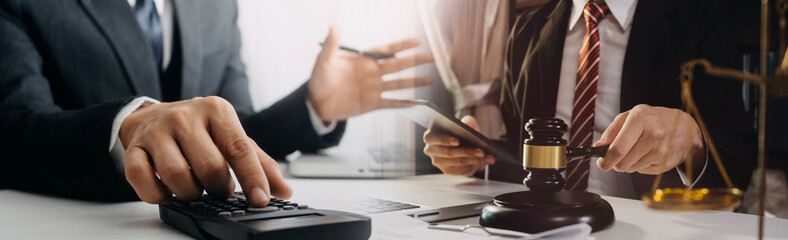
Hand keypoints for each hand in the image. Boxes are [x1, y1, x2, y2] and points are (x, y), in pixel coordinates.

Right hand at [119, 96, 291, 206]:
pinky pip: (142, 179)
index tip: (261, 199)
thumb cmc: (198, 130)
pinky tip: (168, 192)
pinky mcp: (133, 148)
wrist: (151, 116)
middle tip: (219, 188)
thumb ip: (259, 162)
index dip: (252, 177)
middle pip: (209, 167)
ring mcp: (156, 131)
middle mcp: (185, 116)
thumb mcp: (231, 137)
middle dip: (219, 188)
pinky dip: (158, 194)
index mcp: (216, 110)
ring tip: (196, 188)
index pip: (239, 148)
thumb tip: (284, 190)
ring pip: (177, 176)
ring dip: (191, 193)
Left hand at [308, 26, 433, 120]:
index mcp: (364, 60)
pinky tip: (416, 102)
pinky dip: (403, 103)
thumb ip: (331, 44)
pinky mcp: (372, 104)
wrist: (316, 102)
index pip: (386, 50)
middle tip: (432, 57)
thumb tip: (333, 25)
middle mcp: (373, 73)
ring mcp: (374, 89)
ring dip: (415, 81)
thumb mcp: (324, 60)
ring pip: (399, 84)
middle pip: (398, 65)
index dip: (402, 45)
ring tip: (431, 79)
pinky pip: (391, 103)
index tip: (417, 41)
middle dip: (415, 61)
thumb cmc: (319, 79)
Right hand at [422, 116, 495, 175]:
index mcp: (431, 135)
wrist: (465, 145)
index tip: (458, 141)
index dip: (444, 140)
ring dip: (475, 160)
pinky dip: (475, 165)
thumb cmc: (462, 133)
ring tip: (488, 157)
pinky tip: (485, 162)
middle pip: (448, 153)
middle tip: (481, 151)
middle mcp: (431, 150)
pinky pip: (461, 170)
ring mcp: (439, 162)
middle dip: (467, 152)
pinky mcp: (448, 170)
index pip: (431, 138)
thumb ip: (467, 121)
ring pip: (458, 162)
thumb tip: (467, 124)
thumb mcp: (467, 124)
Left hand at [595, 104, 705, 174]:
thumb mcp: (632, 115)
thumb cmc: (656, 119)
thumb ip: (612, 130)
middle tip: (619, 156)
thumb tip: (599, 146)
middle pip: (622, 163)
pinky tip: (648, 153)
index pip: (617, 149)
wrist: (686, 127)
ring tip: (638, 150)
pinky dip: (641, 165)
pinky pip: (643, 170)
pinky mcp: (666, 162)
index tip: (601, 163)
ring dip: (629, 163)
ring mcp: (662, 150)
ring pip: (631, 168)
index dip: (605, 160)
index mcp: (641, 118)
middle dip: (616, 163)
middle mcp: (653, 133)